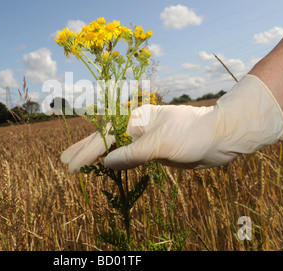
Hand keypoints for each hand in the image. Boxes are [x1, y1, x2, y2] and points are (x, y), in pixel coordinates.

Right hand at [61, 75, 282, 171]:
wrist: (219, 137)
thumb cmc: (192, 134)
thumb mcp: (160, 144)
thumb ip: (132, 153)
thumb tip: (107, 163)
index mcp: (136, 118)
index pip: (105, 136)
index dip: (86, 152)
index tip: (69, 165)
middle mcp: (137, 126)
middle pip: (104, 138)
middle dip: (84, 149)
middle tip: (63, 161)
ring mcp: (145, 137)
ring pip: (115, 147)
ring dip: (96, 155)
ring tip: (78, 163)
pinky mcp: (153, 149)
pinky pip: (128, 155)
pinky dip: (114, 161)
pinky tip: (106, 165)